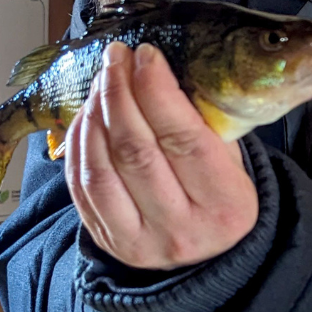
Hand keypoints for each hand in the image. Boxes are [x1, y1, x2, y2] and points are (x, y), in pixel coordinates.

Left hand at [65, 41, 258, 269]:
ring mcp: (140, 241)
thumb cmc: (221, 193)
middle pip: (136, 150)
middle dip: (119, 93)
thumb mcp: (231, 159)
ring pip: (101, 169)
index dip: (157, 90)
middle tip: (116, 57)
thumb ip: (201, 122)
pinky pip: (81, 187)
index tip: (146, 54)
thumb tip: (156, 71)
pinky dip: (79, 143)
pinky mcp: (107, 243)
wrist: (210, 258)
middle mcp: (181, 228)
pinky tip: (89, 114)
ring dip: (95, 114)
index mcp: (224, 203)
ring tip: (101, 80)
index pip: (183, 138)